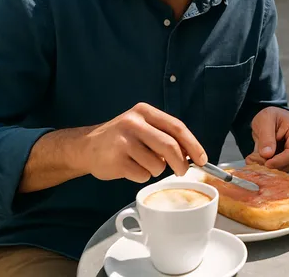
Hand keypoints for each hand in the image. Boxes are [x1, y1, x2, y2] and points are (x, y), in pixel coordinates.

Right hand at [82, 102, 207, 183]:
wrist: (86, 147)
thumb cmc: (122, 139)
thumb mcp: (142, 128)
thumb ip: (165, 136)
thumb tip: (191, 155)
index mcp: (145, 112)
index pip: (177, 127)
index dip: (193, 145)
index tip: (202, 160)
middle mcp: (134, 123)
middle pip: (170, 146)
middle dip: (181, 163)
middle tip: (182, 171)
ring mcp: (123, 141)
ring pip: (157, 165)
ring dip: (155, 170)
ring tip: (141, 163)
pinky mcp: (116, 160)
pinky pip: (142, 175)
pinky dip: (141, 176)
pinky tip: (129, 168)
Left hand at [245, 107, 288, 171]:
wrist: (271, 118)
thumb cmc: (271, 116)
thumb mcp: (265, 120)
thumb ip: (266, 137)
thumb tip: (267, 154)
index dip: (280, 161)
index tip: (266, 164)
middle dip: (274, 166)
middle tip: (256, 162)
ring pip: (286, 168)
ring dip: (271, 168)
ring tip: (255, 160)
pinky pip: (281, 168)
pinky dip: (270, 168)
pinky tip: (258, 161)